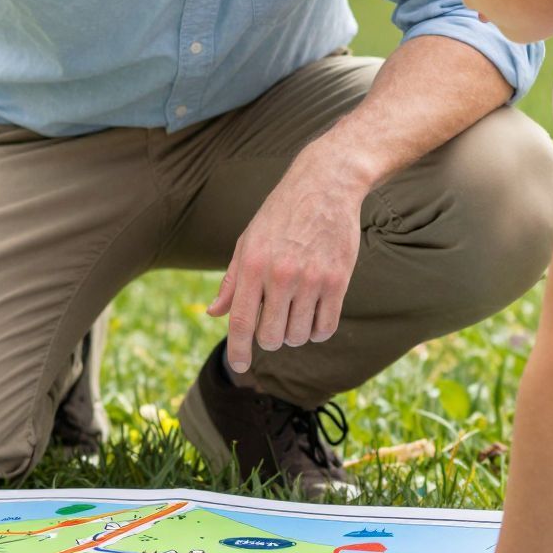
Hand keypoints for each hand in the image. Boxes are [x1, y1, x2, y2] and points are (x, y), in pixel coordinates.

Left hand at [206, 157, 363, 373]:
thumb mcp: (248, 241)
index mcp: (253, 265)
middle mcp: (280, 275)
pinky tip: (314, 317)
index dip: (238, 351)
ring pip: (299, 335)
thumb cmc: (281, 214)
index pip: (241, 322)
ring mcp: (312, 279)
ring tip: (295, 314)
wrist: (325, 185)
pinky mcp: (338, 280)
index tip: (240, 367)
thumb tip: (214, 313)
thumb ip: (233, 282)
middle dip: (270, 338)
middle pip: (271, 336)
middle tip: (274, 322)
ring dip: (295, 334)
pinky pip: (326, 326)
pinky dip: (318, 330)